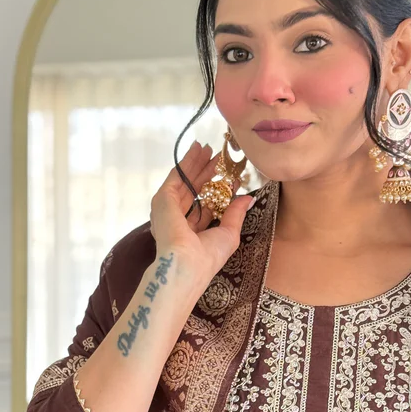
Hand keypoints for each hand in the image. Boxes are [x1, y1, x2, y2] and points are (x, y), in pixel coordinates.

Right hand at [149, 139, 253, 284]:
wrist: (187, 264)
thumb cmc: (208, 257)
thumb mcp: (228, 234)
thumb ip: (235, 214)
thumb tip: (247, 198)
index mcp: (192, 232)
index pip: (206, 206)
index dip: (218, 191)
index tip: (231, 177)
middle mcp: (178, 220)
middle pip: (195, 190)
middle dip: (206, 172)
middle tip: (218, 156)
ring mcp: (169, 209)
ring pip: (185, 181)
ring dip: (196, 163)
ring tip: (208, 147)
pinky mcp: (163, 199)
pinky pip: (177, 176)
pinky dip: (187, 162)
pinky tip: (197, 149)